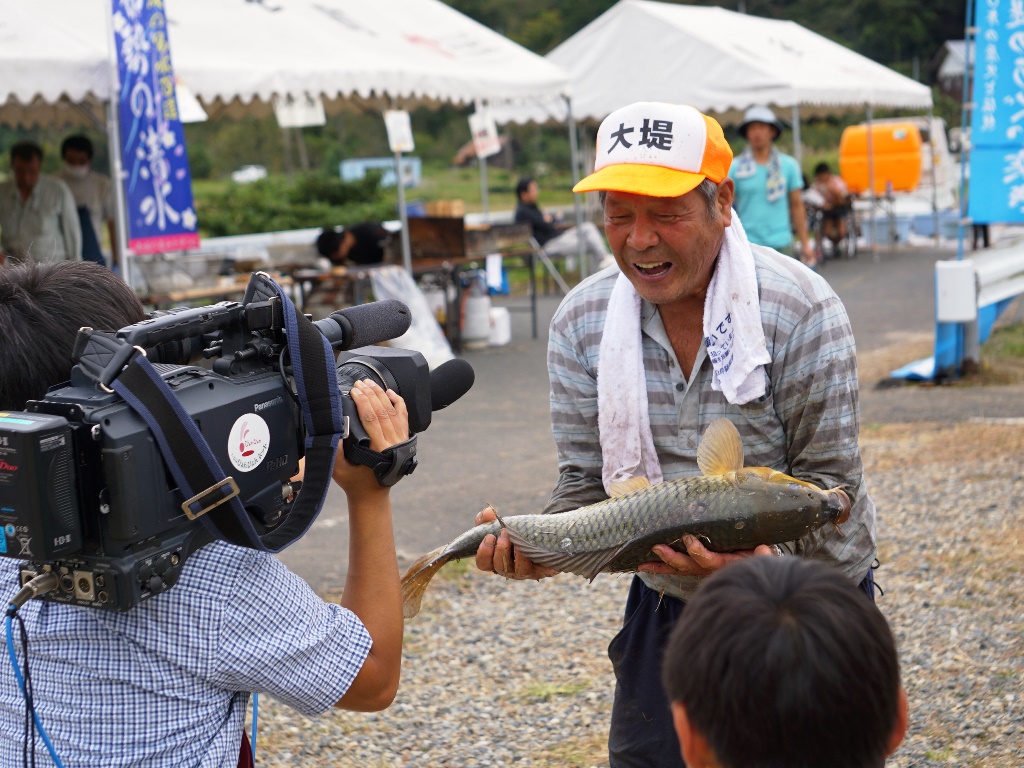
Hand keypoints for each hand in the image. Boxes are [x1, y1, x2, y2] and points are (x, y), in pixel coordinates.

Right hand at [332, 379, 408, 496]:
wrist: (372, 495)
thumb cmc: (355, 482)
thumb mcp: (338, 468)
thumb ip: (335, 448)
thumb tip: (332, 426)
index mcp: (379, 450)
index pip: (371, 418)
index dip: (362, 402)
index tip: (354, 390)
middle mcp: (393, 443)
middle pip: (382, 411)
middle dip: (370, 394)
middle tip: (360, 383)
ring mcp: (400, 441)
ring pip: (392, 412)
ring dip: (381, 395)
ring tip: (371, 383)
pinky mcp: (403, 440)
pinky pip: (403, 417)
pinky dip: (398, 403)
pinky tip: (390, 392)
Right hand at [473, 506, 559, 579]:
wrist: (536, 537)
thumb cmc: (511, 532)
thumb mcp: (497, 524)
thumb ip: (487, 518)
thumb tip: (489, 513)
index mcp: (494, 560)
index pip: (483, 563)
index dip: (484, 552)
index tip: (490, 536)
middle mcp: (508, 569)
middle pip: (500, 567)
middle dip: (501, 549)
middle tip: (505, 532)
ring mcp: (524, 572)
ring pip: (520, 571)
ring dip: (518, 556)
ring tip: (519, 541)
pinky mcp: (541, 570)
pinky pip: (540, 570)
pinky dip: (539, 562)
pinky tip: (535, 549)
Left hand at [637, 535, 776, 576]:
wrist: (754, 568)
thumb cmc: (757, 556)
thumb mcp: (762, 555)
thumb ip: (762, 555)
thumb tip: (763, 550)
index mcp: (725, 564)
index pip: (708, 560)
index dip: (697, 551)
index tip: (688, 538)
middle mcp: (709, 569)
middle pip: (688, 566)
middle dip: (671, 557)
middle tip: (657, 547)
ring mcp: (700, 570)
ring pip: (678, 569)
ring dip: (660, 565)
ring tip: (642, 562)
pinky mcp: (694, 567)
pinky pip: (675, 569)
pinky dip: (660, 567)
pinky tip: (643, 565)